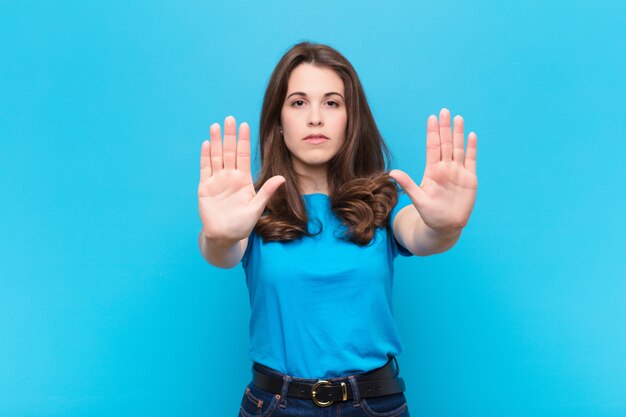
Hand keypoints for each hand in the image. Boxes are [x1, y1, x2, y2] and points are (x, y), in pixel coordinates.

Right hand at [198, 116, 284, 242]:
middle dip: (229, 136)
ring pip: (216, 157)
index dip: (243, 141)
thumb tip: (282, 178)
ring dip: (215, 142)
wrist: (224, 236)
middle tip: (230, 119)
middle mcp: (230, 177)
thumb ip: (266, 192)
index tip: (245, 125)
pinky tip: (206, 143)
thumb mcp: (256, 208)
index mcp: (243, 180)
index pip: (243, 156)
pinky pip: (205, 168)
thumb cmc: (241, 224)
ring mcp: (217, 181)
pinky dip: (205, 156)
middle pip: (229, 152)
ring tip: (216, 126)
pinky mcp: (205, 187)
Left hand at [389, 108, 477, 234]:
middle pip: (446, 144)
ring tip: (458, 118)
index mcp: (432, 171)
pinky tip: (471, 135)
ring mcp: (458, 172)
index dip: (432, 133)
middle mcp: (445, 168)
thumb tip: (391, 173)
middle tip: (444, 111)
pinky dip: (471, 148)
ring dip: (458, 134)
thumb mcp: (418, 199)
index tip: (431, 118)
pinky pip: (471, 160)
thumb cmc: (430, 214)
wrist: (446, 226)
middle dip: (445, 128)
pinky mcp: (470, 179)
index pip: (432, 147)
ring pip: (458, 149)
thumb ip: (407, 184)